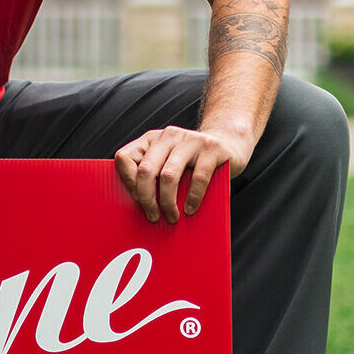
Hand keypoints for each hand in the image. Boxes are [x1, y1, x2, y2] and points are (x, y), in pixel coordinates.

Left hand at [115, 124, 253, 224]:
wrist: (228, 146)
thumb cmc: (192, 164)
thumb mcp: (167, 164)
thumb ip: (152, 177)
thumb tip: (137, 209)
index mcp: (151, 140)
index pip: (125, 158)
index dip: (128, 183)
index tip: (136, 201)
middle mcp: (168, 136)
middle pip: (146, 170)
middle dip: (147, 199)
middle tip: (153, 217)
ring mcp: (191, 140)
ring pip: (169, 176)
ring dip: (168, 203)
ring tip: (171, 217)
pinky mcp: (212, 148)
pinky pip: (198, 178)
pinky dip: (192, 198)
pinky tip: (190, 209)